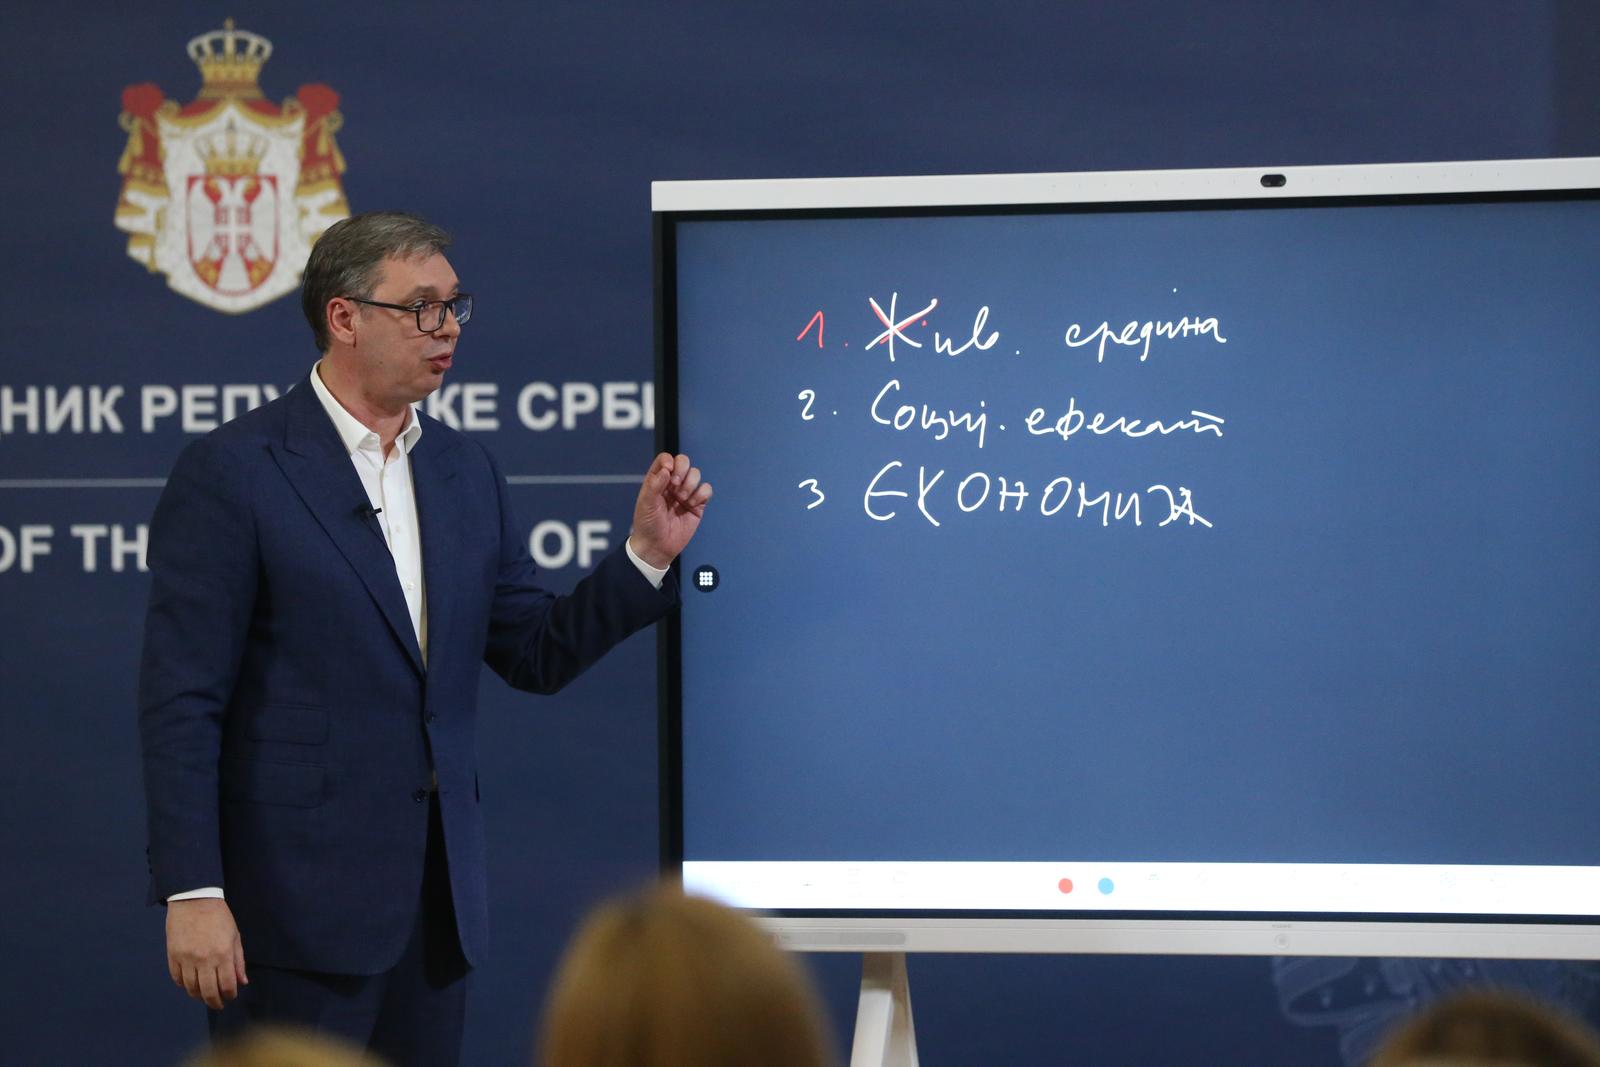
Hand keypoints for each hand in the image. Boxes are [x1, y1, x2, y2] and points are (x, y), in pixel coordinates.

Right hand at [166, 897, 247, 1009]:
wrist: (194, 900)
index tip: (231, 996)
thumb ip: (238, 961)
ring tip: (205, 995)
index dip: (229, 995)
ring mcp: (187, 959)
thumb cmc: (219, 917)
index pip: (226, 985)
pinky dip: (184, 985)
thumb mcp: (234, 936)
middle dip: (215, 1002)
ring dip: (199, 995)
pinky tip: (191, 984)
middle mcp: (204, 959)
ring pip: (191, 988)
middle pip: (208, 992)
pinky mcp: (173, 956)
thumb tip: (241, 982)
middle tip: (218, 1004)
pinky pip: (177, 979)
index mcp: (223, 954)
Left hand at [630, 452, 711, 569]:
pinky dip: (701, 494)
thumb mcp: (646, 503)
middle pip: (684, 461)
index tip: (668, 473)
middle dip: (682, 470)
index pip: (665, 459)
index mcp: (657, 480)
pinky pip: (706, 490)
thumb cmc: (647, 525)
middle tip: (675, 485)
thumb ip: (654, 484)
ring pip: (696, 474)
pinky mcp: (697, 505)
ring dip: (690, 485)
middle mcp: (672, 484)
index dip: (669, 461)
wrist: (657, 547)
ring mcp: (685, 493)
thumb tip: (667, 469)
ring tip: (682, 499)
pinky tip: (692, 505)